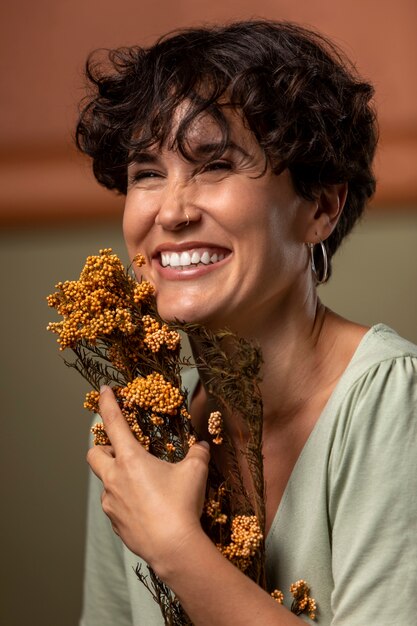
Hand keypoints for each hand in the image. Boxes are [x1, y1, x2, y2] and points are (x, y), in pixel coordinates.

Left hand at [87, 385, 209, 574]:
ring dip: (118, 478)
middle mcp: (114, 479)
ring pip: (106, 482)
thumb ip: (197, 454)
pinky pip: (115, 505)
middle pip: (94, 454)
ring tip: (145, 485)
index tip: (103, 390)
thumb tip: (201, 446)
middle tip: (122, 450)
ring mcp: (111, 503)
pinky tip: (146, 508)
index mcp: (130, 460)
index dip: (107, 403)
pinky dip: (126, 500)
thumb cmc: (181, 504)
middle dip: (102, 447)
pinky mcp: (115, 523)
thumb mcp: (195, 472)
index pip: (113, 422)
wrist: (174, 547)